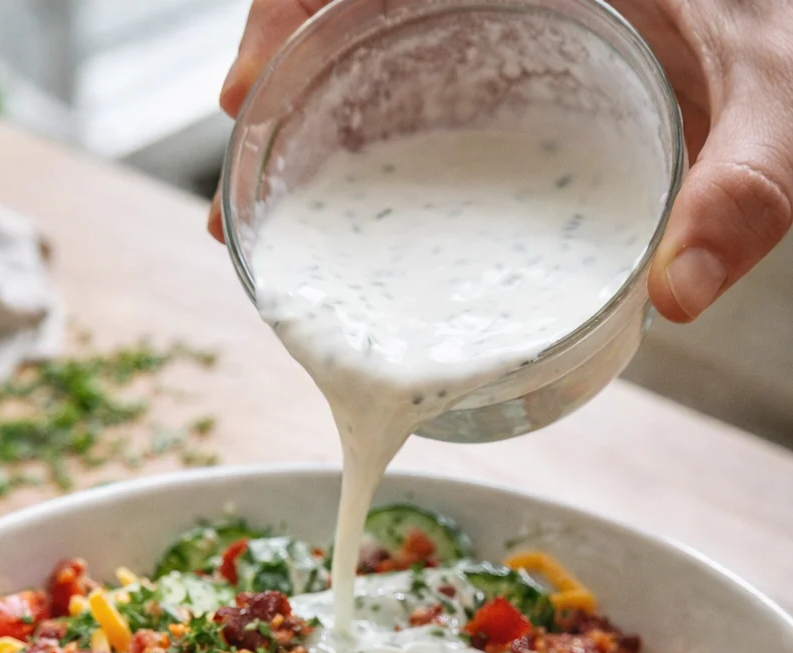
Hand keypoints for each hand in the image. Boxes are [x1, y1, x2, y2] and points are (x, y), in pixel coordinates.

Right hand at [210, 0, 792, 322]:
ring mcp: (490, 14)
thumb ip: (745, 194)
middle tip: (239, 178)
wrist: (791, 39)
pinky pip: (392, 73)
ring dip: (294, 117)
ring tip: (256, 211)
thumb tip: (678, 297)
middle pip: (345, 0)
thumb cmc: (786, 48)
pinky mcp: (488, 53)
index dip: (291, 3)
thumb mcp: (776, 112)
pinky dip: (341, 130)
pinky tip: (321, 205)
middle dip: (272, 76)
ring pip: (355, 39)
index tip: (248, 85)